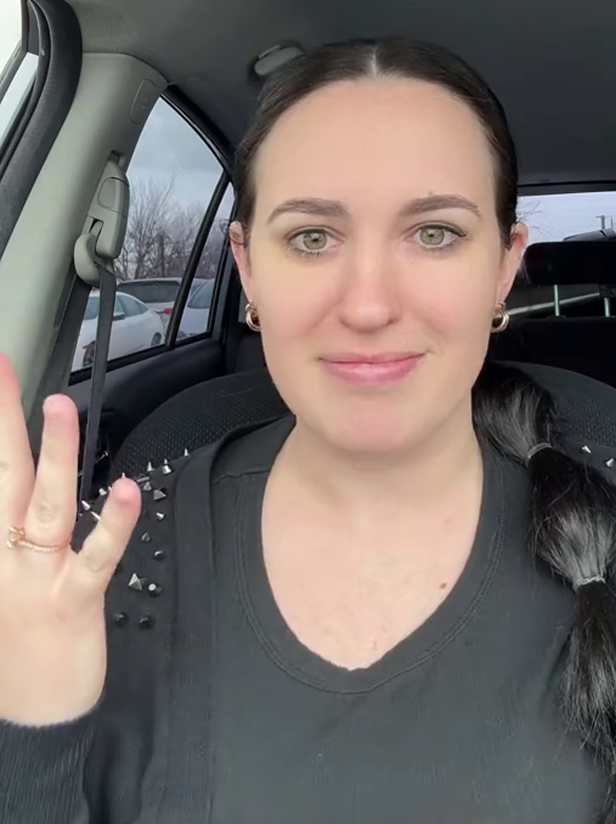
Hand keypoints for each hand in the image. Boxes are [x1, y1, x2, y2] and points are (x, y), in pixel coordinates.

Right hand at [0, 353, 140, 725]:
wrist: (29, 718)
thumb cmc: (16, 642)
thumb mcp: (0, 577)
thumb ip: (6, 526)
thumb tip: (17, 482)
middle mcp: (2, 555)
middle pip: (1, 476)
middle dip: (3, 420)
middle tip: (2, 370)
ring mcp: (37, 577)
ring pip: (46, 505)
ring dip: (54, 453)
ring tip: (59, 405)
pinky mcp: (75, 601)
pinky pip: (96, 557)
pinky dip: (114, 524)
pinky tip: (130, 491)